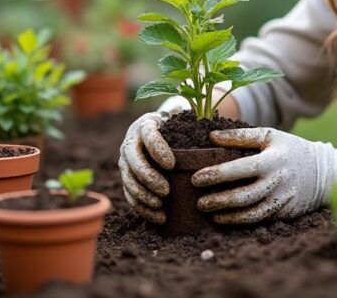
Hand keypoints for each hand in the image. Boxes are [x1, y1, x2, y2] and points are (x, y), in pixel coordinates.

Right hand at [119, 96, 189, 223]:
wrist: (158, 131)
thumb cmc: (177, 127)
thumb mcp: (183, 120)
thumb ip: (193, 120)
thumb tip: (211, 124)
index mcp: (146, 124)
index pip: (148, 135)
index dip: (157, 149)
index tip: (172, 164)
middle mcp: (131, 141)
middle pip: (133, 159)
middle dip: (148, 177)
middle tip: (166, 191)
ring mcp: (125, 160)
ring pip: (128, 178)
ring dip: (142, 195)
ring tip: (160, 206)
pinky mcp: (126, 177)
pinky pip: (129, 194)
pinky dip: (141, 207)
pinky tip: (158, 217)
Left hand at [192, 127, 336, 223]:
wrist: (325, 173)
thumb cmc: (292, 150)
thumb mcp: (270, 136)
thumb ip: (240, 136)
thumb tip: (211, 137)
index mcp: (271, 160)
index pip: (239, 168)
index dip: (216, 174)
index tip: (196, 178)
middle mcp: (277, 182)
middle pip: (243, 196)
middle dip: (218, 200)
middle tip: (199, 202)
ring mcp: (282, 200)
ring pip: (251, 213)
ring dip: (227, 215)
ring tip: (210, 213)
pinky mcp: (285, 213)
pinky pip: (260, 219)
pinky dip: (241, 221)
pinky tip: (226, 219)